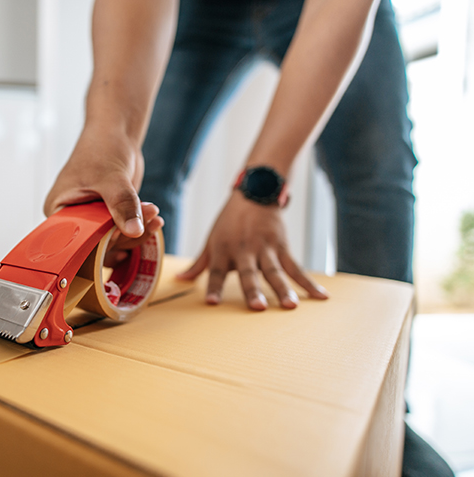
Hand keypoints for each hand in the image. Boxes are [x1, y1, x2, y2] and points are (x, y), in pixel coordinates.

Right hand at [44, 123, 163, 241]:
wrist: (115, 134)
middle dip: (125, 235)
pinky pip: (124, 231)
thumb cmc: (101, 149)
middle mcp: (73, 219)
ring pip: (115, 240)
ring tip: (153, 214)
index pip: (76, 242)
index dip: (99, 246)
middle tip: (147, 218)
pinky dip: (141, 226)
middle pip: (98, 244)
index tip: (122, 238)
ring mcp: (93, 219)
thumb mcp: (111, 178)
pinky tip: (154, 219)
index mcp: (59, 211)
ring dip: (137, 231)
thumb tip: (134, 230)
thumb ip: (122, 204)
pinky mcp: (109, 218)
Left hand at [178, 191, 327, 309]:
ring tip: (290, 307)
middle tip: (257, 307)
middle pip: (248, 273)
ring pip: (275, 272)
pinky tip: (321, 297)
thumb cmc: (229, 223)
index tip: (211, 303)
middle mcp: (243, 251)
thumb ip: (199, 264)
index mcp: (222, 251)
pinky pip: (296, 267)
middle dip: (252, 290)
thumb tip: (180, 280)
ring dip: (283, 289)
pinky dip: (309, 283)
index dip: (213, 287)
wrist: (254, 194)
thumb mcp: (211, 241)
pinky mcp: (282, 247)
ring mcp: (265, 249)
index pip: (216, 272)